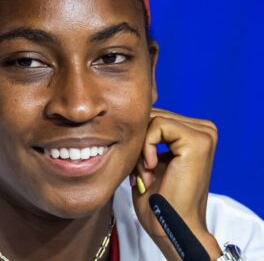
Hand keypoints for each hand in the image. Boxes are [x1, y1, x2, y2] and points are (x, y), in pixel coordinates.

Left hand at [131, 108, 221, 260]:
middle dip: (140, 142)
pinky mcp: (198, 140)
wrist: (171, 226)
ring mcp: (204, 133)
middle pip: (154, 115)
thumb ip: (148, 133)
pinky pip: (158, 125)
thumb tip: (133, 112)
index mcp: (196, 131)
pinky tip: (151, 168)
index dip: (140, 137)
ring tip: (146, 173)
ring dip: (142, 148)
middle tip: (143, 172)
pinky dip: (146, 147)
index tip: (141, 167)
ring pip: (154, 119)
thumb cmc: (158, 197)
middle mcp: (205, 128)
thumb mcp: (150, 156)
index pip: (156, 115)